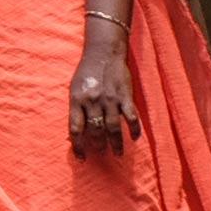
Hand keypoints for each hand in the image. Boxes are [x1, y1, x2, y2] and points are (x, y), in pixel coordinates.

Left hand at [69, 36, 133, 154]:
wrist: (104, 52)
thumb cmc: (87, 72)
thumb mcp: (75, 88)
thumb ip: (77, 108)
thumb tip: (79, 132)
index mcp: (77, 100)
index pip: (75, 129)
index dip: (78, 146)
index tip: (81, 158)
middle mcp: (93, 101)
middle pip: (95, 130)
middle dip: (98, 146)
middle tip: (101, 154)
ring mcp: (110, 99)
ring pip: (113, 128)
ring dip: (116, 144)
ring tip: (117, 154)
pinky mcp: (125, 96)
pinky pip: (131, 117)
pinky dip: (134, 129)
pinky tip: (134, 138)